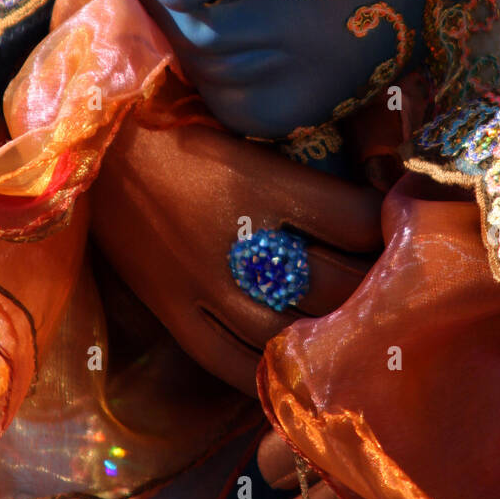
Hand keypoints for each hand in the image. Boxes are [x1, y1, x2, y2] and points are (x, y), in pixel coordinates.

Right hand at [88, 103, 383, 393]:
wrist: (92, 151)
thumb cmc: (174, 129)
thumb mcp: (243, 132)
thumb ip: (300, 166)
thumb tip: (369, 180)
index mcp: (261, 183)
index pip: (356, 218)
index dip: (391, 227)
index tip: (407, 228)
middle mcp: (240, 241)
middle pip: (336, 284)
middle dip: (377, 289)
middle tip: (400, 288)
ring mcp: (205, 286)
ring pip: (293, 332)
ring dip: (334, 336)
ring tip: (360, 333)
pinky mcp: (175, 315)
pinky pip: (235, 363)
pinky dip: (272, 370)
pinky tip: (298, 366)